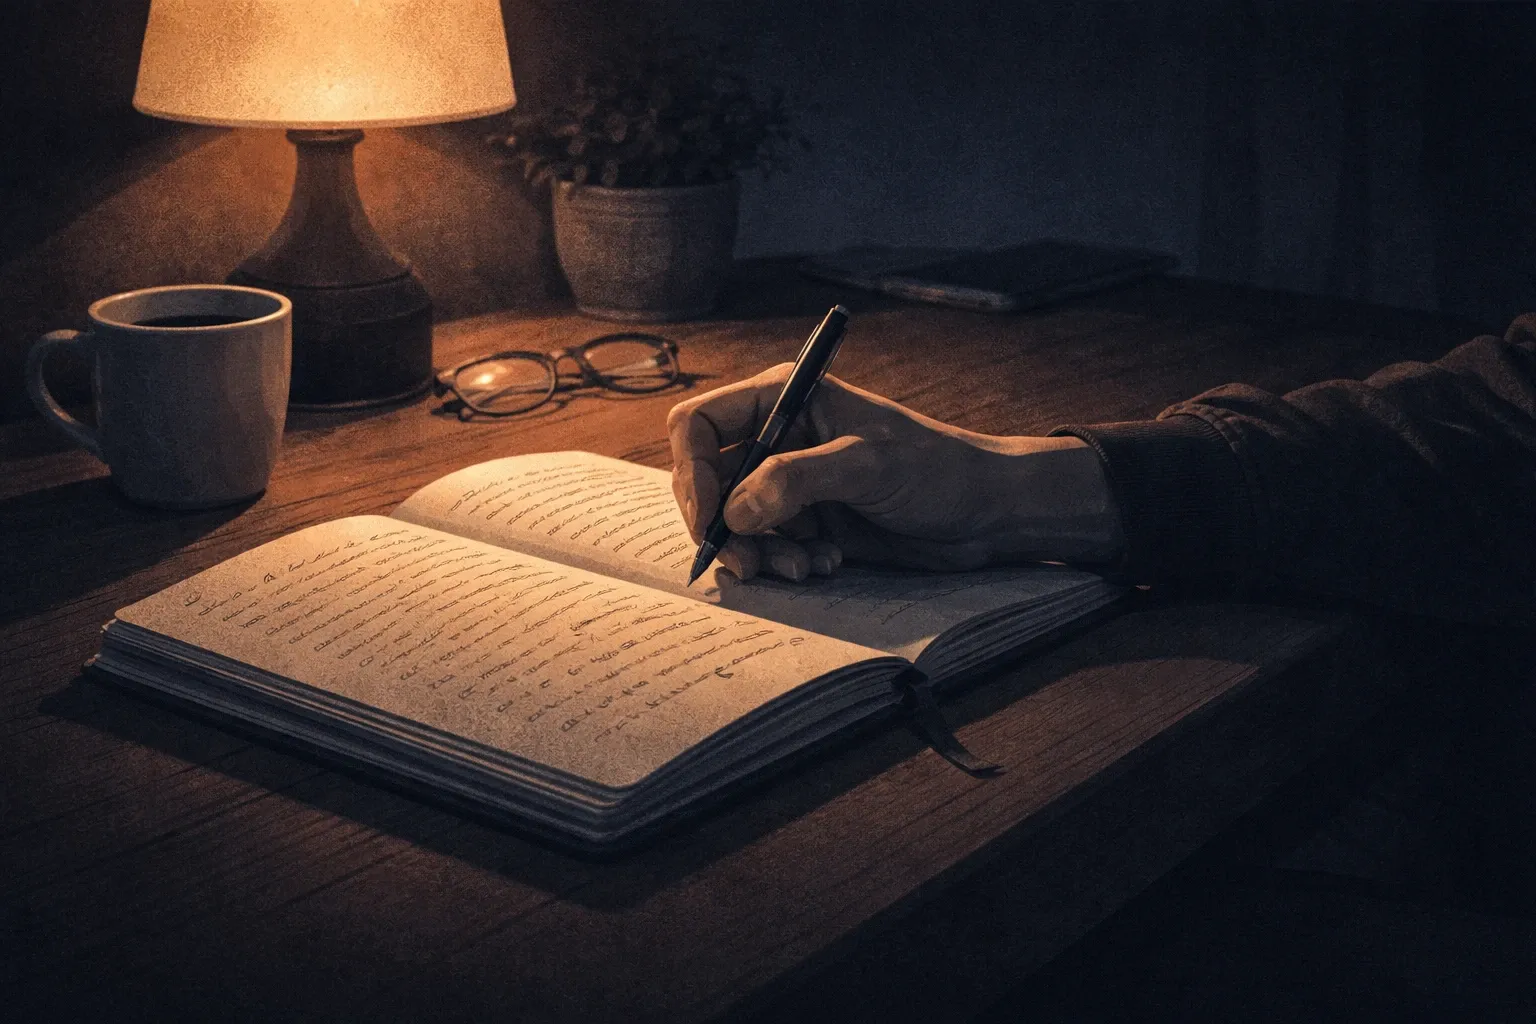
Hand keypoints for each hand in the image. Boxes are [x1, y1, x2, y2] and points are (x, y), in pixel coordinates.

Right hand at [667, 363, 1124, 580]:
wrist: (985, 512)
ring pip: (733, 521)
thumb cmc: (936, 469)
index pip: (699, 425)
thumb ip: (797, 480)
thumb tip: (735, 513)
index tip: (713, 520)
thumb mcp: (867, 465)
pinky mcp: (806, 520)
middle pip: (709, 480)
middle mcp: (778, 436)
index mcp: (783, 398)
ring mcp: (789, 481)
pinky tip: (827, 564)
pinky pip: (766, 545)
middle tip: (747, 564)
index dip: (694, 473)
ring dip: (758, 552)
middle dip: (722, 526)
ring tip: (805, 568)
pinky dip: (784, 562)